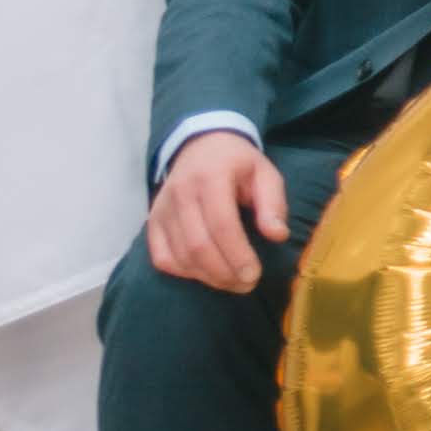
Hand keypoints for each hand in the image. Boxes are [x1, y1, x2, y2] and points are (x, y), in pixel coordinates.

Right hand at [145, 132, 295, 292]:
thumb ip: (273, 203)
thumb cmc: (238, 164)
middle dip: (224, 273)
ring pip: (179, 255)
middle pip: (198, 245)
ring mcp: (162, 209)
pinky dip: (183, 272)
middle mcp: (181, 193)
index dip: (237, 255)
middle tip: (247, 284)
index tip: (254, 275)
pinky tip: (205, 274)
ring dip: (206, 277)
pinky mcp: (152, 222)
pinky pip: (161, 257)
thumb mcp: (265, 173)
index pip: (221, 225)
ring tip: (232, 283)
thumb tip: (278, 235)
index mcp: (211, 178)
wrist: (201, 146)